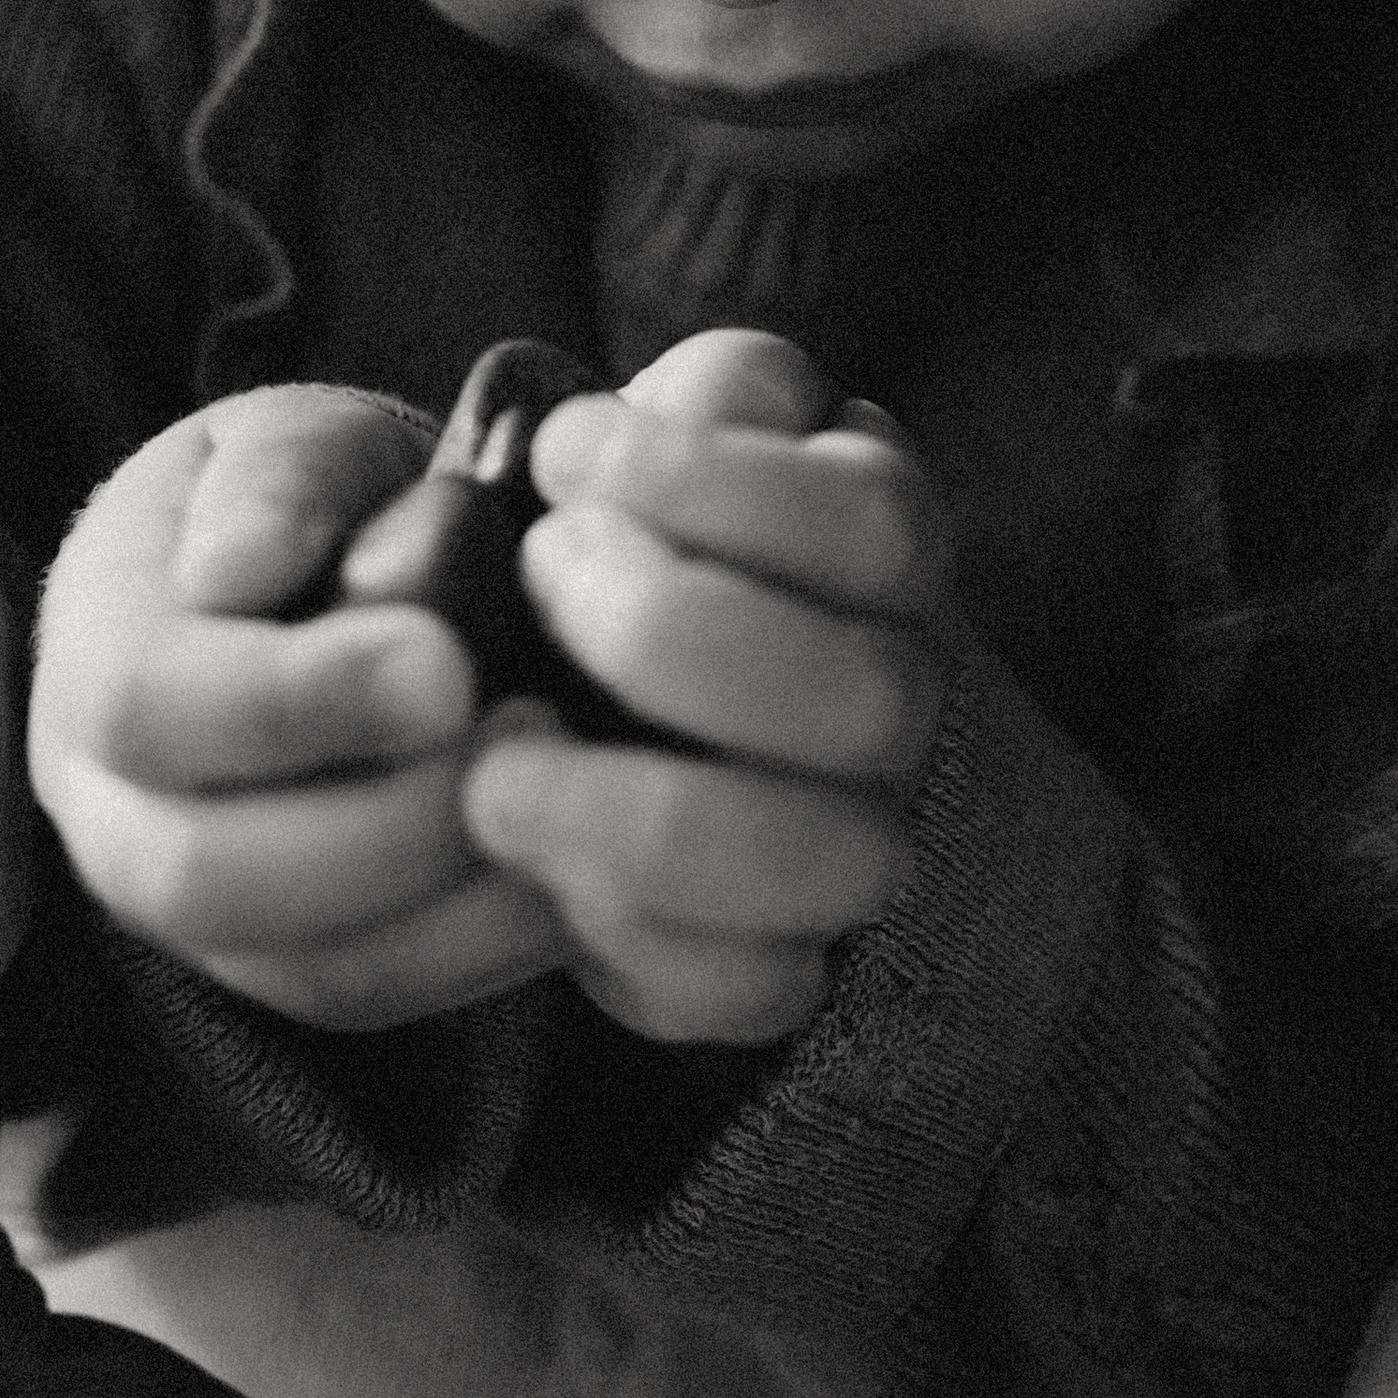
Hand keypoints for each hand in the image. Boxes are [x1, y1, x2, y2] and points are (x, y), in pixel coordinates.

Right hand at [30, 385, 570, 1027]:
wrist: (328, 582)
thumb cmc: (312, 502)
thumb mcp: (296, 441)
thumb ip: (279, 481)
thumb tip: (235, 571)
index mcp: (93, 652)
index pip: (146, 707)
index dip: (296, 698)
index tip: (445, 660)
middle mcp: (111, 810)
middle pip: (207, 876)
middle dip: (388, 822)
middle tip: (532, 732)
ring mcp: (195, 916)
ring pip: (306, 966)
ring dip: (456, 900)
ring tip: (569, 791)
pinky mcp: (292, 970)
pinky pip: (382, 996)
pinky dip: (487, 948)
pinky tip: (572, 864)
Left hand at [460, 329, 949, 1044]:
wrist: (596, 672)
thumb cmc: (621, 530)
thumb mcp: (658, 434)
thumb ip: (686, 412)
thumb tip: (673, 423)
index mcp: (882, 550)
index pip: (873, 529)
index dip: (713, 486)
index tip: (562, 458)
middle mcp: (898, 695)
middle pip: (873, 702)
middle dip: (674, 636)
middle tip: (538, 581)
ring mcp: (854, 830)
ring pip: (836, 864)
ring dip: (648, 816)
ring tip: (499, 768)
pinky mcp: (779, 953)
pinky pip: (756, 986)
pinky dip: (636, 938)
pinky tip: (539, 866)